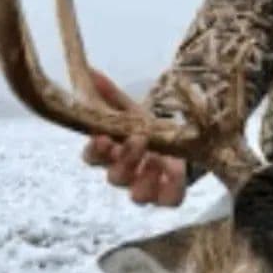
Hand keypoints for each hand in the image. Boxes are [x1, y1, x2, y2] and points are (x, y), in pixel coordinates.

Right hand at [81, 71, 186, 206]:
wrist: (181, 142)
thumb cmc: (148, 129)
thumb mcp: (132, 111)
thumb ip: (111, 96)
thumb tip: (91, 72)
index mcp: (112, 155)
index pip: (92, 158)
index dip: (95, 151)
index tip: (102, 137)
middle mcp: (126, 175)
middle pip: (114, 178)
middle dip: (126, 159)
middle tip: (138, 139)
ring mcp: (147, 189)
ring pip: (137, 196)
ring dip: (145, 176)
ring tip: (157, 157)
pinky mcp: (169, 197)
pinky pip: (169, 200)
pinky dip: (172, 187)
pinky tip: (174, 170)